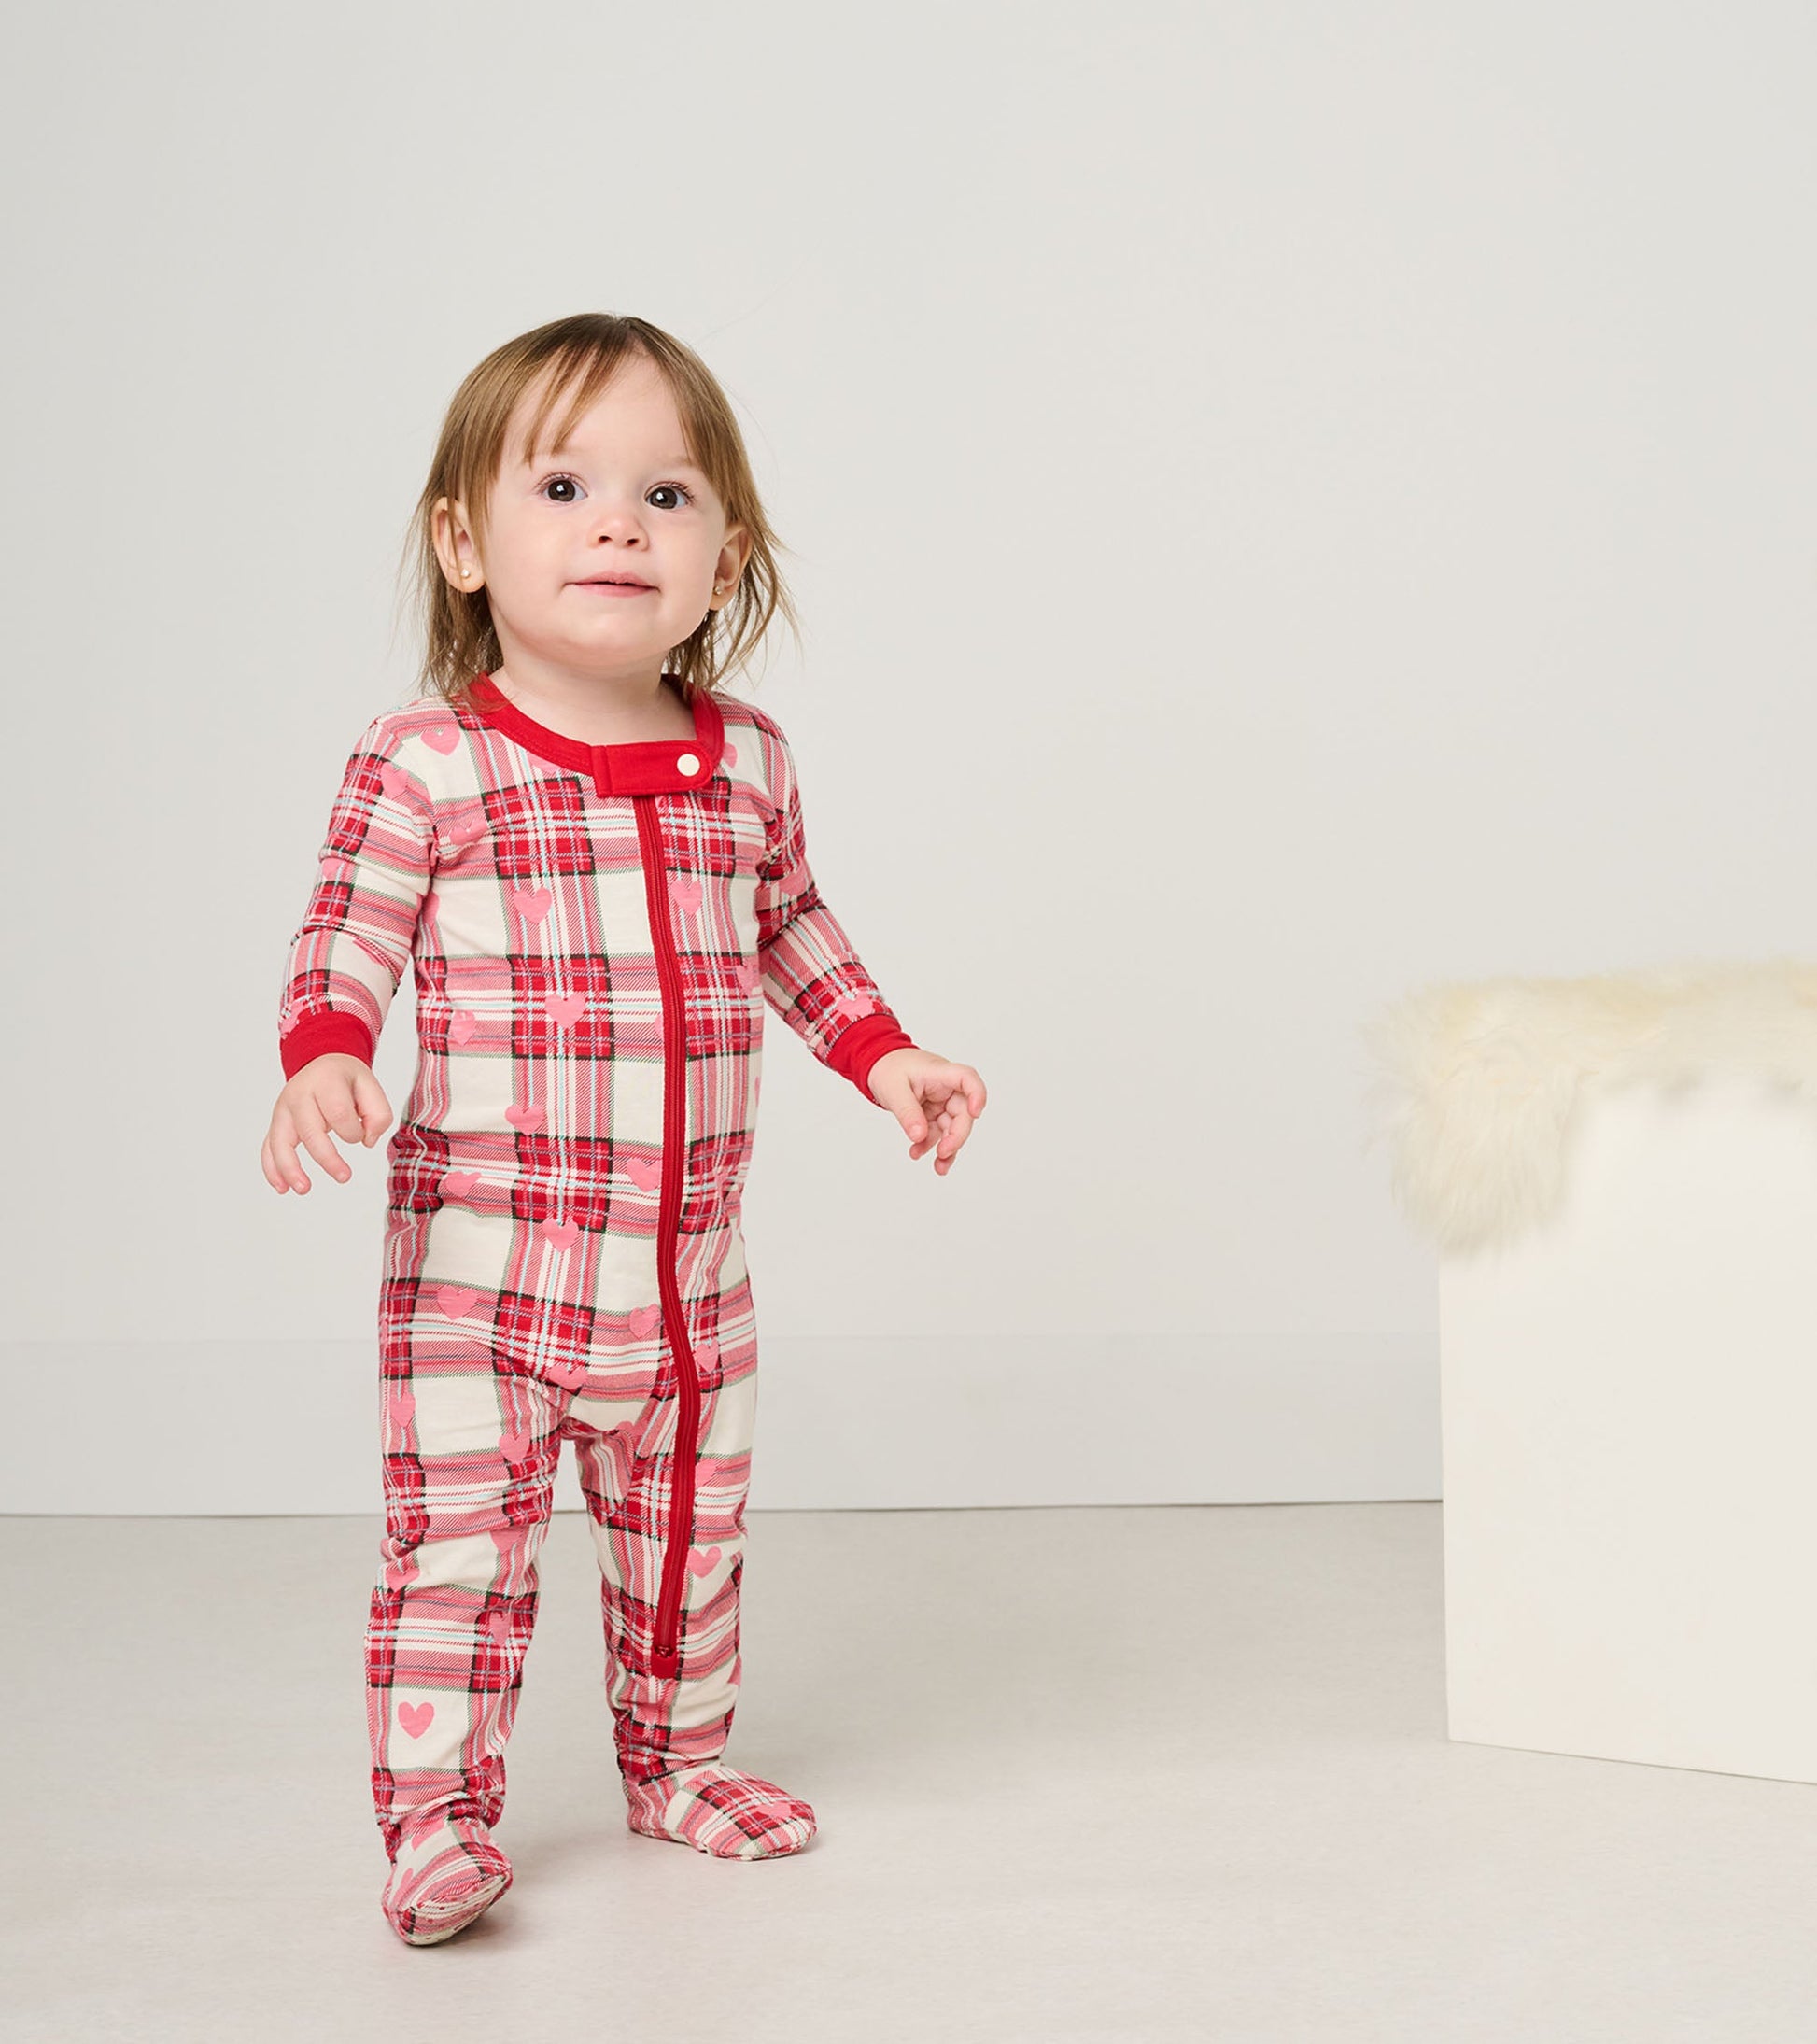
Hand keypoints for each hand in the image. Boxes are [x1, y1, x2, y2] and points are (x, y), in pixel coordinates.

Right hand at [261, 1054, 393, 1193]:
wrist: (321, 1063)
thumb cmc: (347, 1080)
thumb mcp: (371, 1086)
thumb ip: (379, 1114)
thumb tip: (367, 1141)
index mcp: (325, 1082)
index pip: (338, 1112)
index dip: (353, 1131)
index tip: (361, 1137)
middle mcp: (299, 1094)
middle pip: (309, 1131)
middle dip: (327, 1158)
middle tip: (345, 1177)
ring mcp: (283, 1109)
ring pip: (280, 1141)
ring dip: (290, 1168)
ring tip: (303, 1189)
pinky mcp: (277, 1123)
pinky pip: (268, 1147)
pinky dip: (272, 1169)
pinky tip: (282, 1187)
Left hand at [867, 1048, 986, 1175]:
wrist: (878, 1066)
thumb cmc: (888, 1068)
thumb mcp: (893, 1090)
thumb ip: (908, 1113)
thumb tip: (919, 1136)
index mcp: (940, 1073)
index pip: (967, 1078)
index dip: (977, 1094)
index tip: (975, 1113)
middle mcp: (946, 1087)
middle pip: (963, 1112)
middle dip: (956, 1136)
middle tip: (943, 1153)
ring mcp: (941, 1101)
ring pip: (952, 1127)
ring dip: (947, 1148)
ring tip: (938, 1166)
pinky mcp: (933, 1112)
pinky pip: (937, 1132)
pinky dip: (929, 1145)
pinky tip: (918, 1153)